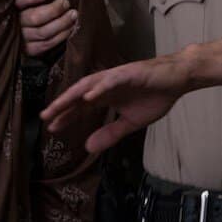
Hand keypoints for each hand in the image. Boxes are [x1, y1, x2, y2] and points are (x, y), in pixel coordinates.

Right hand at [15, 0, 76, 56]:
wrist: (22, 34)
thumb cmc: (29, 9)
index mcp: (12, 6)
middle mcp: (14, 23)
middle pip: (34, 18)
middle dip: (54, 10)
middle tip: (66, 3)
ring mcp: (22, 39)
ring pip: (43, 32)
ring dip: (62, 23)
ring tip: (73, 14)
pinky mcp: (30, 50)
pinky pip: (47, 43)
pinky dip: (61, 35)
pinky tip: (69, 27)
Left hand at [41, 55, 189, 153]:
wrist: (177, 80)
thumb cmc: (155, 96)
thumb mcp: (131, 122)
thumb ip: (111, 133)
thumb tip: (89, 148)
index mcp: (105, 96)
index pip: (81, 107)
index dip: (66, 116)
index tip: (51, 128)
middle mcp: (105, 85)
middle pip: (78, 95)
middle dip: (61, 105)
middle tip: (44, 117)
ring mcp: (115, 78)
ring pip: (88, 85)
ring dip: (73, 95)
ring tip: (59, 105)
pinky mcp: (129, 73)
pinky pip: (111, 80)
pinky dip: (99, 87)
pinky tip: (88, 95)